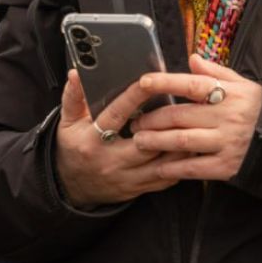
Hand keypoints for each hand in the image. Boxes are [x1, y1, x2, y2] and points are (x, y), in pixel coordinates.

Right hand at [54, 70, 185, 208]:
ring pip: (162, 163)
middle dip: (166, 125)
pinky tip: (191, 150)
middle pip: (146, 142)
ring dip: (180, 146)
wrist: (72, 186)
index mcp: (92, 140)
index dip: (134, 97)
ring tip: (194, 126)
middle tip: (185, 106)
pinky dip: (181, 165)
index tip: (150, 81)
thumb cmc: (73, 148)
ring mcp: (127, 177)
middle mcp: (111, 160)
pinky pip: (166, 179)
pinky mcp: (138, 188)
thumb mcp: (67, 122)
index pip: (116, 115)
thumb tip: (75, 74)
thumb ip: (72, 97)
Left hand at [130, 54, 261, 180]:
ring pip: (182, 141)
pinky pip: (195, 168)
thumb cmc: (258, 109)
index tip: (143, 82)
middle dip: (152, 119)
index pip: (193, 84)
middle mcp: (228, 117)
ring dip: (156, 141)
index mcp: (230, 94)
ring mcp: (228, 142)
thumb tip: (192, 58)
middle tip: (134, 123)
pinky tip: (158, 167)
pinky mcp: (228, 166)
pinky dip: (174, 168)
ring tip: (139, 141)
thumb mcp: (243, 85)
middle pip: (180, 116)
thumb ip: (216, 72)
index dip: (166, 82)